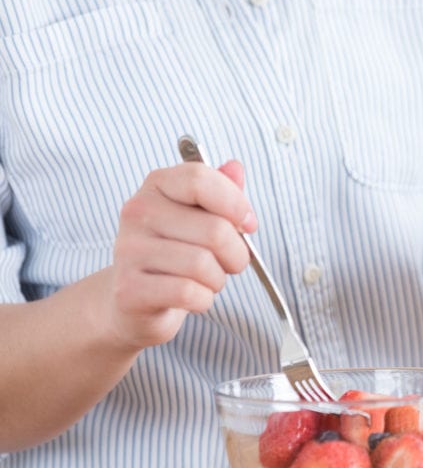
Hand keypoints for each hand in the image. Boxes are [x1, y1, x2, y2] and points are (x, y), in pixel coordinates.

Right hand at [105, 160, 255, 349]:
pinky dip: (203, 299)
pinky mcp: (128, 289)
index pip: (200, 180)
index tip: (248, 224)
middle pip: (214, 230)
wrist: (135, 300)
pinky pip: (187, 292)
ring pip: (203, 264)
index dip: (236, 204)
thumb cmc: (177, 252)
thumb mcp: (200, 216)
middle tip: (231, 263)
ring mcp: (128, 250)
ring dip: (218, 279)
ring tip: (207, 279)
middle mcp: (137, 212)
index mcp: (157, 185)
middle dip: (237, 254)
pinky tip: (194, 296)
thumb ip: (220, 190)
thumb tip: (235, 167)